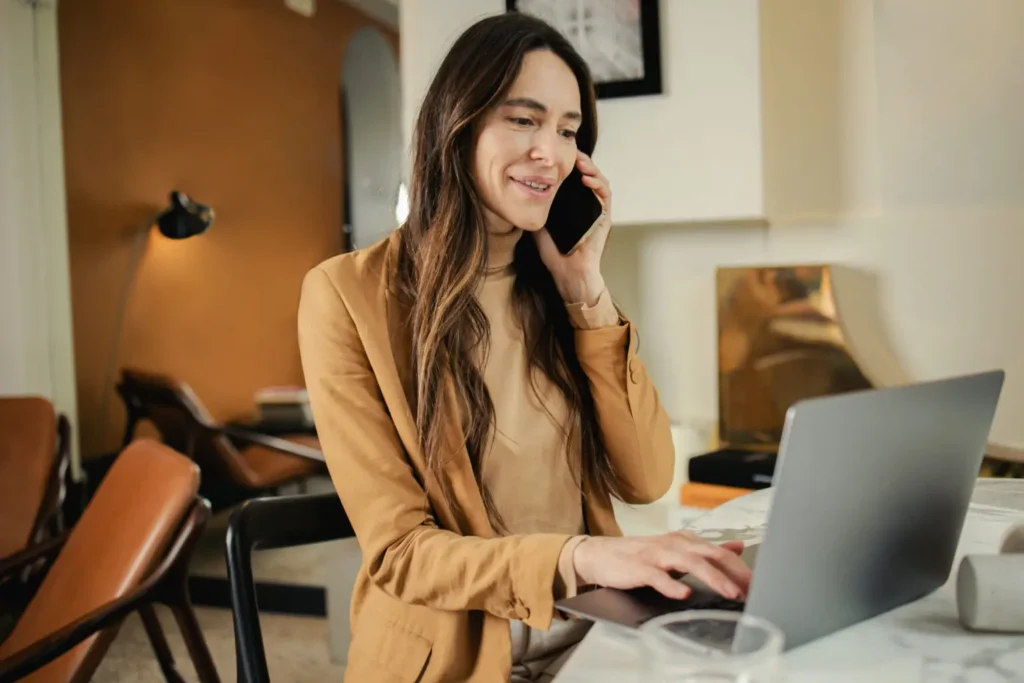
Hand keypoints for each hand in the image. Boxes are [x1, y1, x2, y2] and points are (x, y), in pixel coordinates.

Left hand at [534, 150, 611, 305]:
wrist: (568, 273)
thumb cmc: (555, 254)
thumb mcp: (538, 225)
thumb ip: (534, 210)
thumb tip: (518, 195)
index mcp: (572, 204)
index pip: (572, 178)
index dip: (567, 164)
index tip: (558, 154)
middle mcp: (586, 204)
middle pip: (587, 175)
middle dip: (580, 161)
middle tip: (569, 151)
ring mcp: (597, 210)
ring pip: (599, 181)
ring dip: (591, 168)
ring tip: (579, 161)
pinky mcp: (604, 218)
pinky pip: (605, 196)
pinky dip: (599, 184)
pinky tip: (587, 179)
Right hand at [572, 532, 751, 600]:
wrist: (600, 554)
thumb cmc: (640, 555)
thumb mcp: (677, 550)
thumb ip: (707, 550)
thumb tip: (737, 546)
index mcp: (685, 540)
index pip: (720, 552)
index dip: (742, 568)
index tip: (760, 585)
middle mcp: (674, 543)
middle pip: (710, 554)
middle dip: (735, 572)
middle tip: (753, 589)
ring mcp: (656, 554)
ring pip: (689, 562)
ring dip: (712, 578)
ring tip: (730, 593)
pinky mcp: (639, 567)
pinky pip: (657, 576)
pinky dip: (671, 584)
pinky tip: (683, 593)